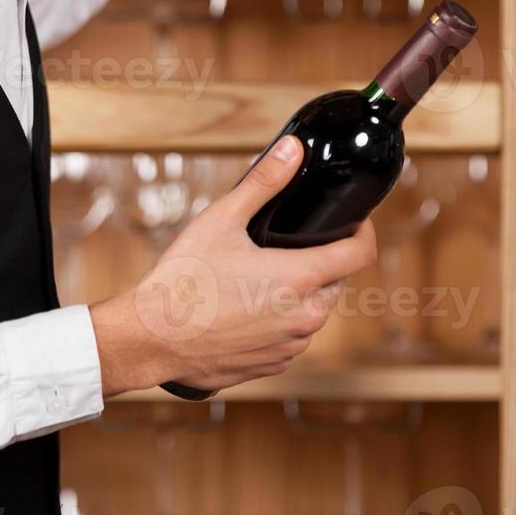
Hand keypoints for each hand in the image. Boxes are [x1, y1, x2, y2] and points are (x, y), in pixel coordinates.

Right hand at [90, 135, 377, 396]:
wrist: (151, 339)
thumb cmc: (183, 281)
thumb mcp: (221, 219)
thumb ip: (263, 182)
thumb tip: (293, 149)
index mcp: (300, 278)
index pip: (360, 253)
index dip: (364, 231)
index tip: (354, 221)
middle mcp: (305, 317)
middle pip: (336, 281)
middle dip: (323, 261)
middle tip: (287, 246)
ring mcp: (290, 345)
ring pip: (314, 311)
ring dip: (300, 293)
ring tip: (260, 278)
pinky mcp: (274, 365)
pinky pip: (292, 336)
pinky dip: (280, 320)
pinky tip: (247, 309)